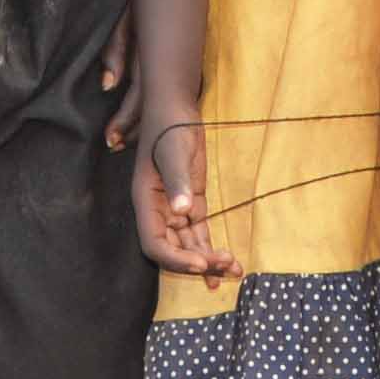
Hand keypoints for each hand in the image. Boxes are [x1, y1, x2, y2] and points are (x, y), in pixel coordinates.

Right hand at [135, 122, 228, 276]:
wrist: (176, 107)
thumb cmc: (170, 126)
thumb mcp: (174, 153)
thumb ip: (178, 182)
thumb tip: (181, 212)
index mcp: (146, 202)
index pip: (154, 243)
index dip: (175, 259)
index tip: (200, 263)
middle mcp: (158, 211)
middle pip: (173, 251)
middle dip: (196, 263)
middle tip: (224, 267)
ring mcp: (175, 209)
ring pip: (189, 246)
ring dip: (208, 261)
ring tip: (233, 271)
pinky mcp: (192, 204)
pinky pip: (200, 234)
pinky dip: (212, 249)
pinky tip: (229, 263)